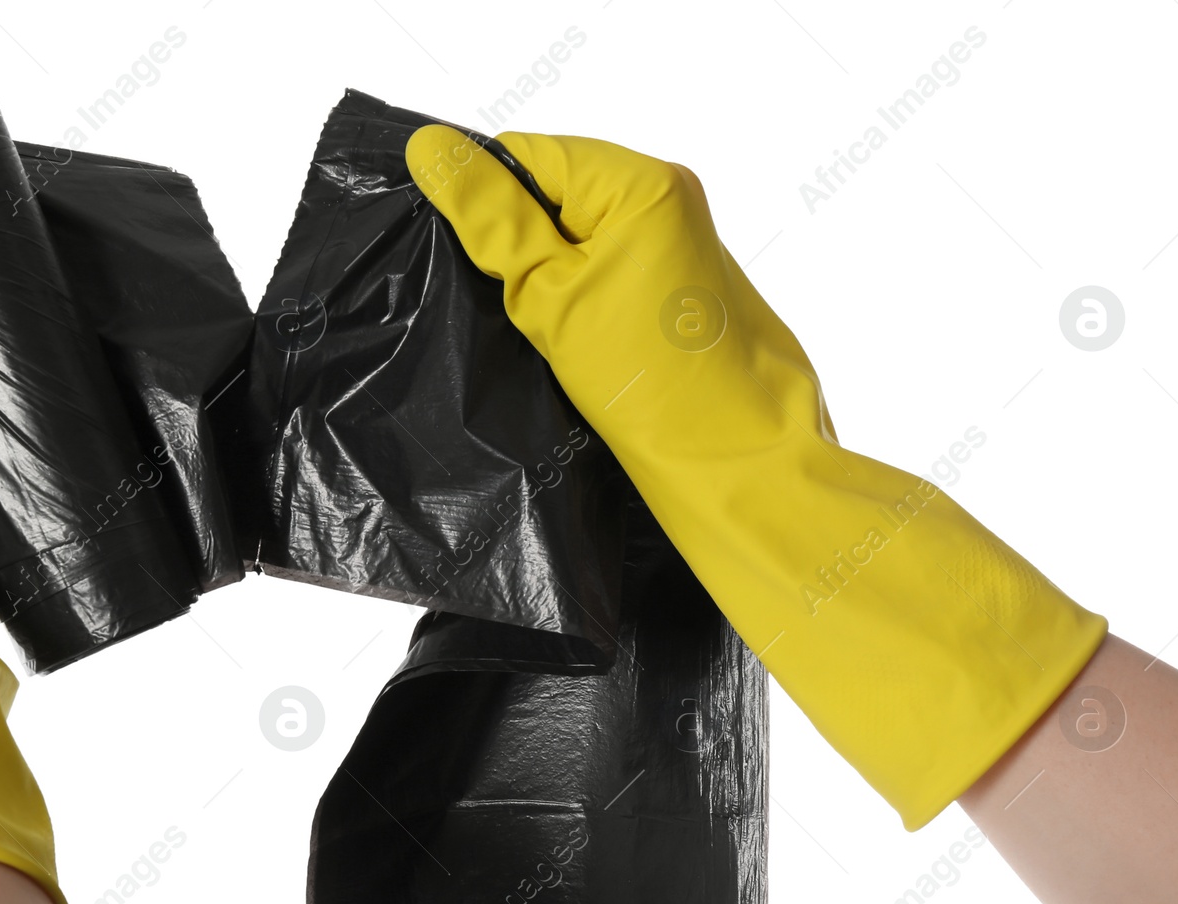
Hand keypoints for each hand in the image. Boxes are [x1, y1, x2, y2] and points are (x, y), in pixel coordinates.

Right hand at [407, 127, 1106, 828]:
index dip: (479, 201)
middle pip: (553, 197)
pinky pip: (605, 282)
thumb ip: (491, 221)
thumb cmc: (659, 394)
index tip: (449, 255)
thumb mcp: (550, 299)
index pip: (529, 155)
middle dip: (511, 247)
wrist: (746, 479)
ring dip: (540, 284)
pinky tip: (558, 351)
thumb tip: (431, 150)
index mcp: (644, 184)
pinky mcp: (680, 304)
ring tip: (522, 335)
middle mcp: (671, 205)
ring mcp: (680, 255)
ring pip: (576, 246)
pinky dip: (573, 309)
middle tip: (480, 304)